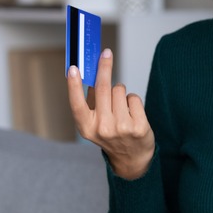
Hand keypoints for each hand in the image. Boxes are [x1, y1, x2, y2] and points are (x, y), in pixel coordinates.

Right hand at [66, 48, 154, 179]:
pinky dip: (132, 100)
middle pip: (103, 88)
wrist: (132, 158)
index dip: (73, 85)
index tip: (73, 68)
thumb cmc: (111, 135)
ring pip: (120, 90)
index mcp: (86, 127)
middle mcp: (102, 128)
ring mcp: (121, 128)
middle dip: (105, 67)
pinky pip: (133, 97)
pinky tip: (131, 112)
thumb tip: (90, 75)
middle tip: (106, 54)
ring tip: (121, 107)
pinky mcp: (139, 126)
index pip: (77, 103)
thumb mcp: (95, 123)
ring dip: (120, 92)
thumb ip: (91, 102)